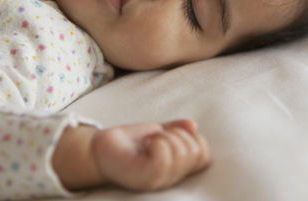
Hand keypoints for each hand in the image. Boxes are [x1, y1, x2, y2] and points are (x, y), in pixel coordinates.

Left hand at [91, 119, 210, 190]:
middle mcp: (171, 178)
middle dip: (177, 133)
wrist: (101, 148)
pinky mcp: (143, 179)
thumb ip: (177, 129)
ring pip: (181, 153)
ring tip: (149, 141)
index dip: (194, 138)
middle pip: (195, 151)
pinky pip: (163, 160)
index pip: (205, 156)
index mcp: (179, 169)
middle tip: (156, 137)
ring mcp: (158, 181)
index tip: (172, 134)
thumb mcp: (159, 131)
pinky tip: (146, 144)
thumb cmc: (131, 143)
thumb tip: (193, 126)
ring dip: (165, 136)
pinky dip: (157, 142)